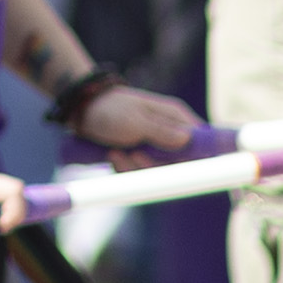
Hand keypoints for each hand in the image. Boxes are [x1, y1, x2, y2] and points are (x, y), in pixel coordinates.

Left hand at [67, 80, 198, 164]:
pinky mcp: (138, 157)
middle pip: (179, 164)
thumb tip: (189, 139)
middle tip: (135, 155)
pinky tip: (111, 156)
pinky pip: (138, 173)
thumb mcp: (135, 120)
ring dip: (134, 167)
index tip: (186, 170)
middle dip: (155, 166)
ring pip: (156, 172)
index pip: (202, 141)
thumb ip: (161, 131)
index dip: (201, 159)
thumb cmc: (110, 109)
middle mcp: (169, 133)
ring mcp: (153, 147)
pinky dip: (124, 169)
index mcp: (176, 118)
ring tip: (116, 153)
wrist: (80, 111)